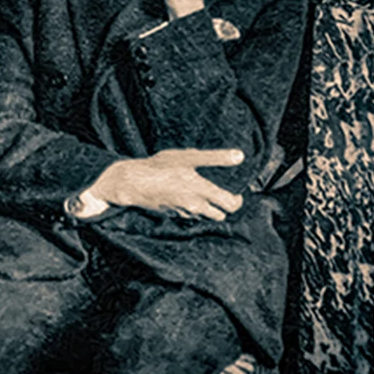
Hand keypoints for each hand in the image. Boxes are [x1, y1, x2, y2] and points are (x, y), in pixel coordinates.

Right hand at [89, 148, 244, 221]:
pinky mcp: (174, 215)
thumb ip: (216, 158)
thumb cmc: (161, 166)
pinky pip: (191, 216)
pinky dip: (195, 210)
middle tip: (223, 195)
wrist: (134, 182)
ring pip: (205, 217)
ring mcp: (184, 213)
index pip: (230, 205)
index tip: (237, 193)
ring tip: (205, 194)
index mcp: (202, 191)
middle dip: (224, 207)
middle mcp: (195, 206)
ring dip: (209, 209)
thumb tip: (240, 156)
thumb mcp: (189, 157)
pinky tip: (188, 196)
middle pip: (220, 216)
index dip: (237, 201)